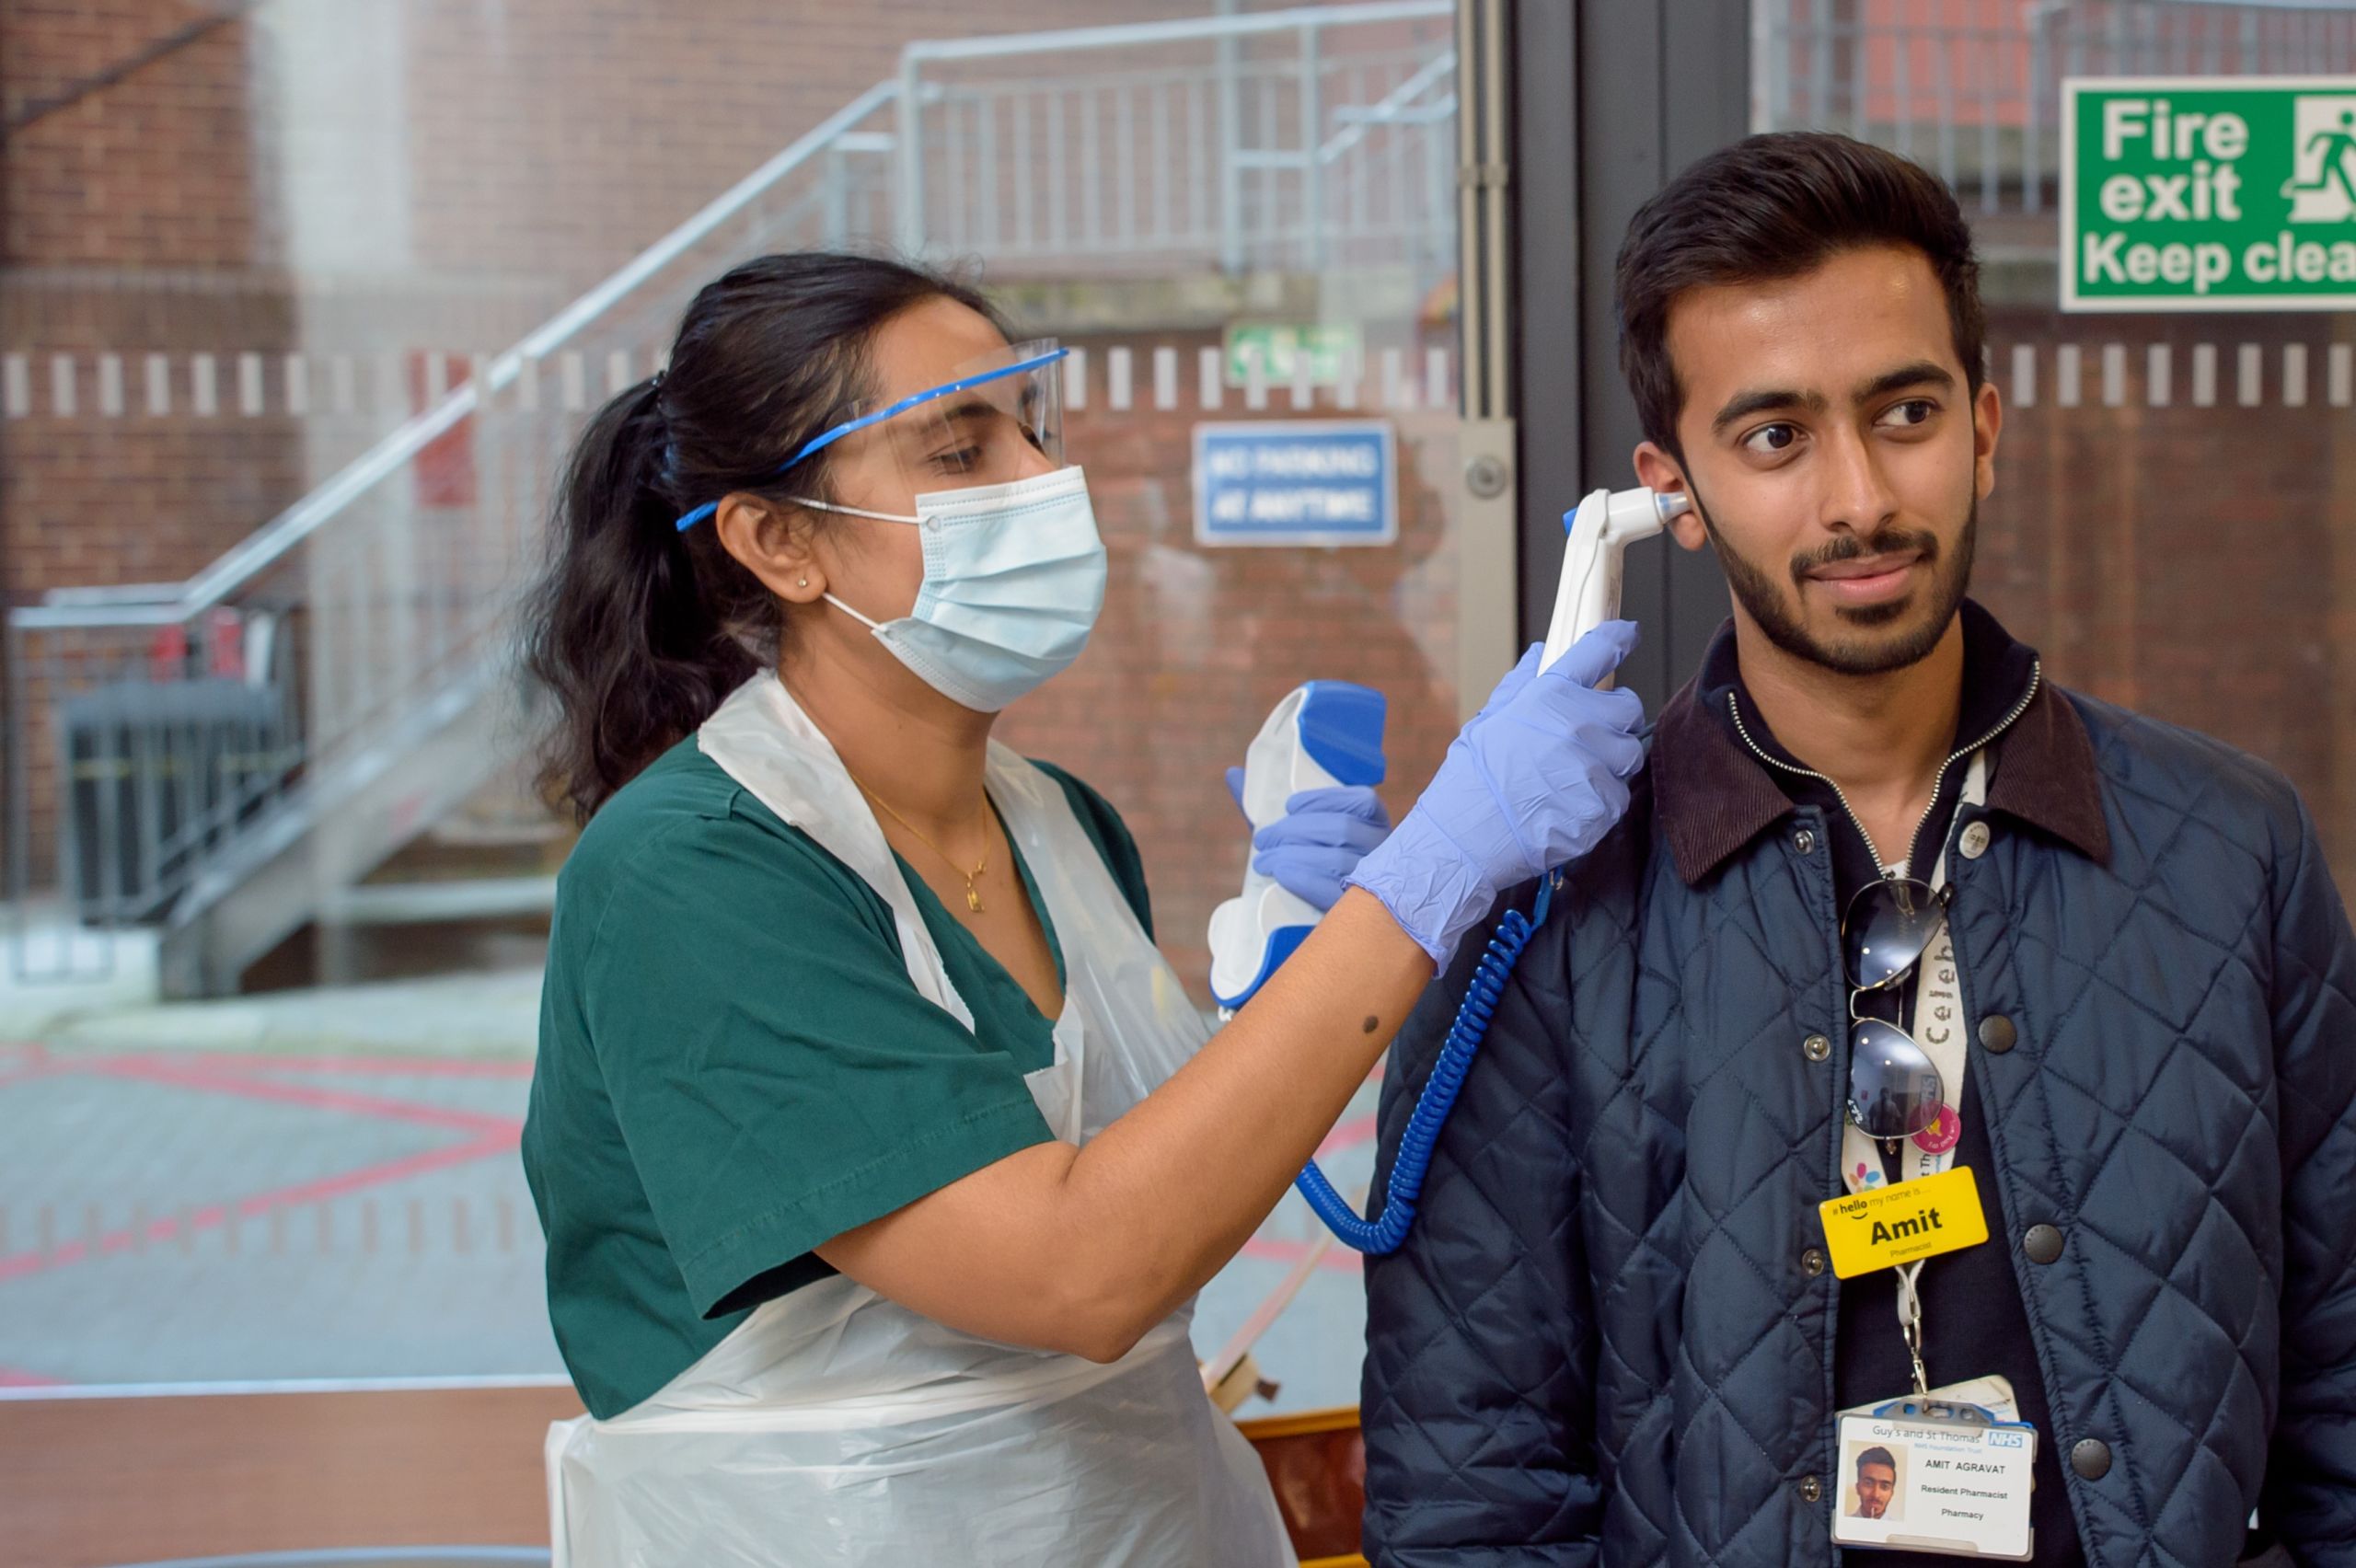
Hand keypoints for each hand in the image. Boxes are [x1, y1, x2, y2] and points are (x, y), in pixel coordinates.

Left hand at [1227, 770, 1391, 913]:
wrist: (1314, 925)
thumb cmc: (1302, 869)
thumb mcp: (1287, 838)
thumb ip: (1265, 808)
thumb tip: (1233, 774)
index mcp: (1373, 826)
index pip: (1365, 801)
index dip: (1326, 799)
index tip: (1289, 805)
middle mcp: (1382, 852)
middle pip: (1343, 830)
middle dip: (1295, 831)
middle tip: (1262, 840)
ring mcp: (1375, 884)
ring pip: (1339, 859)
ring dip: (1294, 855)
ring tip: (1264, 861)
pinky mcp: (1360, 913)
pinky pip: (1335, 891)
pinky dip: (1305, 878)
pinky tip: (1282, 876)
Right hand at [1344, 622, 1647, 964]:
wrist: (1464, 840)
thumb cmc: (1470, 781)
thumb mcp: (1487, 722)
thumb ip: (1520, 686)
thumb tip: (1539, 656)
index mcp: (1547, 697)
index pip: (1597, 651)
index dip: (1618, 639)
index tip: (1627, 635)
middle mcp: (1576, 726)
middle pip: (1629, 707)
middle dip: (1614, 717)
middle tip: (1590, 733)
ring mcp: (1593, 767)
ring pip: (1629, 753)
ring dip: (1610, 761)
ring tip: (1575, 775)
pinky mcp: (1603, 806)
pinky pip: (1619, 794)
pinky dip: (1600, 799)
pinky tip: (1569, 804)